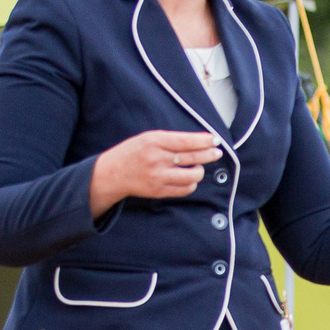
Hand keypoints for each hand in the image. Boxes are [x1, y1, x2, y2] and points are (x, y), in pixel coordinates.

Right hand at [91, 130, 221, 217]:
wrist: (113, 173)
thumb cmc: (133, 152)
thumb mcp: (149, 138)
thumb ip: (171, 140)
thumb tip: (199, 141)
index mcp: (155, 141)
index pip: (187, 141)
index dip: (204, 141)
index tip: (215, 140)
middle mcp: (157, 159)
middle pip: (192, 158)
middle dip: (209, 155)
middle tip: (217, 153)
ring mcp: (158, 177)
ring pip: (192, 176)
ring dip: (200, 171)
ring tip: (199, 168)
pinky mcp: (159, 191)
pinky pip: (184, 189)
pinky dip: (191, 184)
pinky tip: (190, 179)